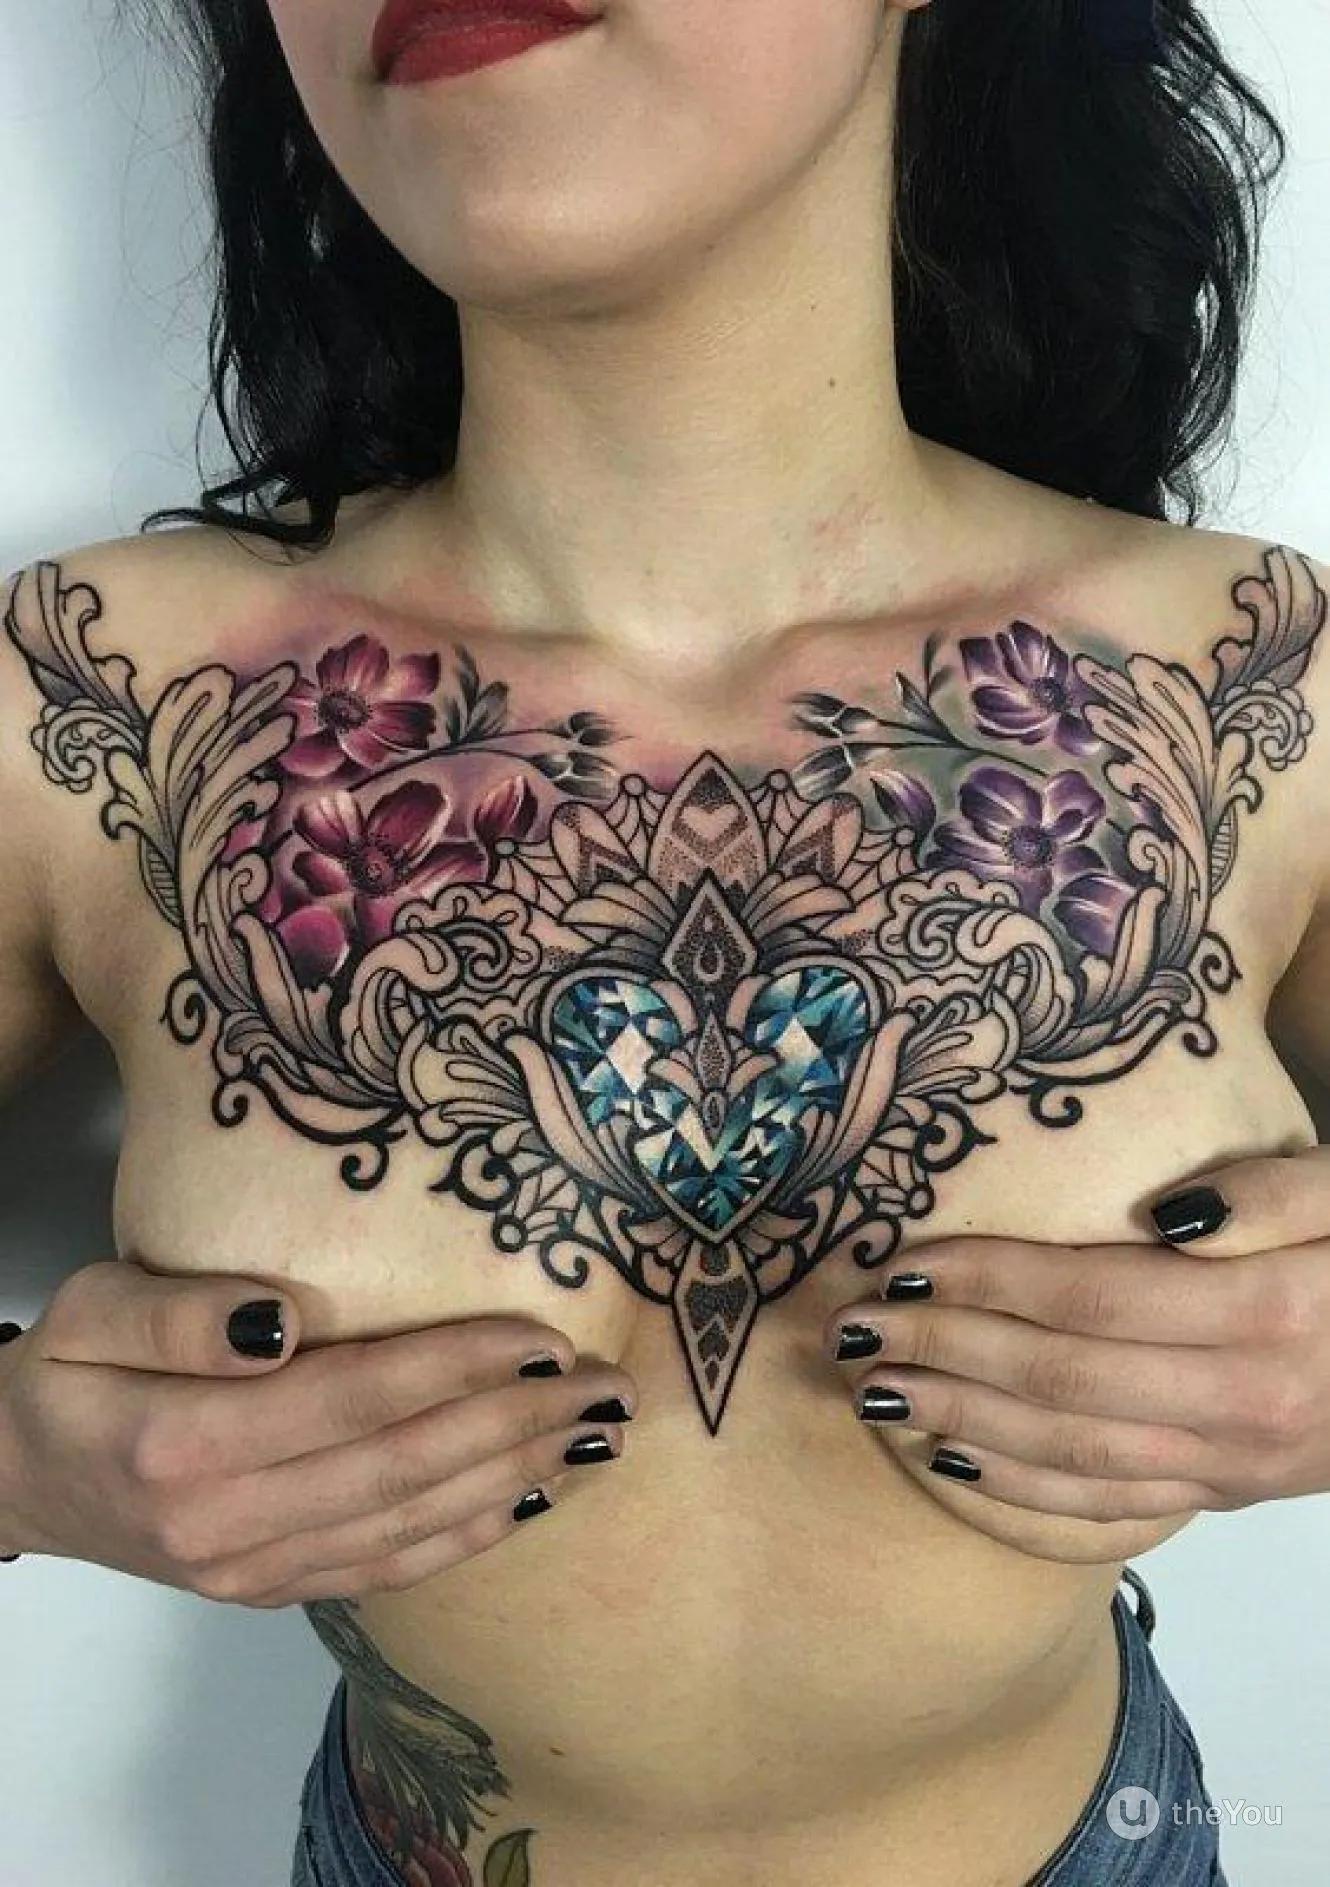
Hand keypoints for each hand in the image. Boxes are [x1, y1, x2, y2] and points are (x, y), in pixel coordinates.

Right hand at [0, 1259, 634, 1604]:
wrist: (17, 1480)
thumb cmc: (67, 1373)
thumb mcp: (93, 1309)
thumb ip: (182, 1315)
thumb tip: (287, 1320)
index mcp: (185, 1444)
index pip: (354, 1398)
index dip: (457, 1366)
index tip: (544, 1333)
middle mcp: (228, 1523)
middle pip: (403, 1468)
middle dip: (517, 1422)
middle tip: (607, 1387)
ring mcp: (253, 1572)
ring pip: (410, 1527)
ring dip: (516, 1479)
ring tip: (598, 1437)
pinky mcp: (270, 1592)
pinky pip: (387, 1569)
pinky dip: (468, 1535)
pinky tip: (532, 1498)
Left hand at [821, 1149, 1329, 1522]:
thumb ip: (1274, 1194)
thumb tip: (1162, 1215)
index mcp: (1266, 1315)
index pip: (1093, 1298)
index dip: (989, 1281)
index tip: (903, 1263)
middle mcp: (1242, 1403)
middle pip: (1062, 1381)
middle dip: (945, 1353)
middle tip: (852, 1331)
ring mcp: (1231, 1464)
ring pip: (1070, 1456)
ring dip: (960, 1424)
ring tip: (872, 1392)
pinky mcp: (1224, 1497)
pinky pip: (1107, 1509)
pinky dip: (1020, 1494)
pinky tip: (949, 1466)